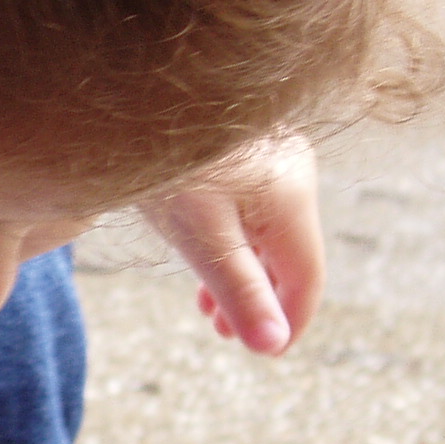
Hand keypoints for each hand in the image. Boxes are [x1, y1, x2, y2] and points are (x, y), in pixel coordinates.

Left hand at [141, 133, 323, 355]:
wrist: (138, 91)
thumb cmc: (170, 166)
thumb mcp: (202, 238)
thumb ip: (240, 293)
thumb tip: (273, 347)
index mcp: (293, 200)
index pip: (306, 279)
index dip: (289, 322)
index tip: (265, 352)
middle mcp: (295, 175)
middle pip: (290, 256)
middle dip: (261, 301)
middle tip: (225, 334)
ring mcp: (274, 157)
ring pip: (269, 232)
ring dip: (244, 274)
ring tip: (209, 309)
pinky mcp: (247, 147)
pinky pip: (253, 208)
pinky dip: (234, 242)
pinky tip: (205, 258)